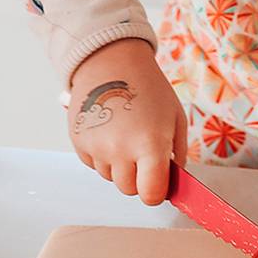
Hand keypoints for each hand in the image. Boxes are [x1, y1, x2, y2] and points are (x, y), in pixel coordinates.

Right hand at [67, 38, 186, 205]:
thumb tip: (173, 182)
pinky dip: (103, 155)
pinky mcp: (79, 142)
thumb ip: (177, 155)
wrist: (112, 63)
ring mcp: (96, 147)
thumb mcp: (175, 119)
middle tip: (144, 155)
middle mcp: (120, 150)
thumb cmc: (149, 89)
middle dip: (139, 179)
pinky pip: (94, 164)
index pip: (151, 194)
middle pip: (129, 190)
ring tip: (126, 135)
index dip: (156, 192)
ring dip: (120, 166)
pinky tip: (111, 131)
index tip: (159, 184)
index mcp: (150, 145)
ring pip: (111, 177)